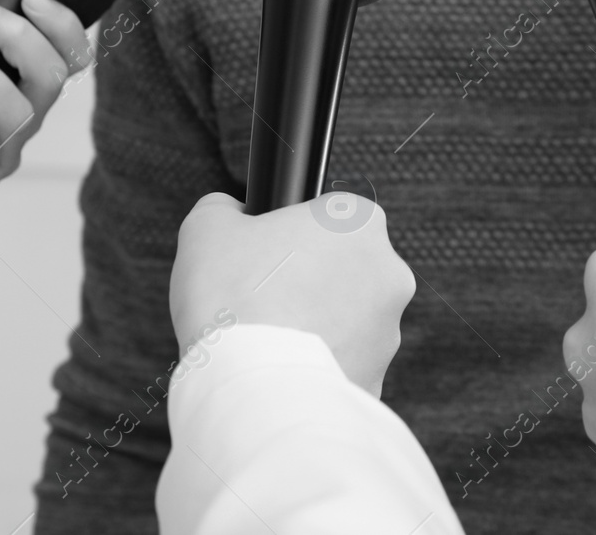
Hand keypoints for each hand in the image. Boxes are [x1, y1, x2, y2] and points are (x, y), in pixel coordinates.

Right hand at [169, 192, 414, 396]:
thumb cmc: (233, 298)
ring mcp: (387, 330)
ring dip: (313, 325)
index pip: (323, 217)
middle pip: (340, 268)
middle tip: (260, 300)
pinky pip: (342, 365)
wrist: (250, 386)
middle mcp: (388, 272)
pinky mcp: (378, 379)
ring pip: (345, 320)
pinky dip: (315, 367)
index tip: (261, 257)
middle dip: (305, 282)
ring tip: (267, 340)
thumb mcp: (207, 227)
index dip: (285, 234)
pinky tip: (280, 371)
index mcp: (358, 221)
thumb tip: (230, 211)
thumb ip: (224, 207)